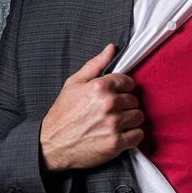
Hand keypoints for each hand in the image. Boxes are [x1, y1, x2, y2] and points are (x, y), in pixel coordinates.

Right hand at [39, 43, 144, 174]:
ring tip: (116, 123)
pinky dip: (132, 136)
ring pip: (139, 117)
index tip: (116, 95)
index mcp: (99, 87)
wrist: (52, 144)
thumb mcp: (73, 84)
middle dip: (125, 105)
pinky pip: (138, 135)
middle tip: (112, 111)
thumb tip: (112, 47)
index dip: (123, 89)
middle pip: (134, 100)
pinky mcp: (116, 143)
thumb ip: (95, 64)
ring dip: (130, 120)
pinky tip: (120, 135)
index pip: (128, 82)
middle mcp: (108, 104)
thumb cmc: (62, 113)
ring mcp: (113, 124)